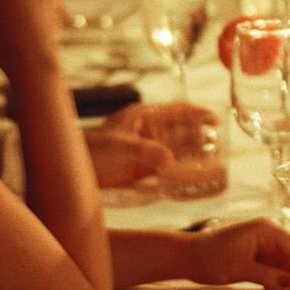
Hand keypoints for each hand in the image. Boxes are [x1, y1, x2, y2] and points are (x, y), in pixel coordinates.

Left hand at [86, 102, 216, 186]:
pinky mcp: (141, 168)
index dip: (197, 113)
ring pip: (176, 150)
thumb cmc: (91, 149)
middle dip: (200, 136)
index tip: (216, 120)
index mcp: (143, 117)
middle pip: (181, 131)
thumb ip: (143, 151)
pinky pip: (166, 169)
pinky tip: (190, 178)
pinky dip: (179, 172)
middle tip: (219, 145)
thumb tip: (169, 160)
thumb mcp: (118, 146)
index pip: (176, 111)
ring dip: (193, 155)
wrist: (71, 169)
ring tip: (212, 162)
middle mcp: (147, 132)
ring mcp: (145, 150)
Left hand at [184, 217, 289, 289]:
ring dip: (289, 280)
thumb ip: (269, 276)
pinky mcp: (258, 255)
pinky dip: (278, 281)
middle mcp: (268, 234)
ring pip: (287, 263)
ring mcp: (264, 245)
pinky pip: (276, 268)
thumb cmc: (208, 256)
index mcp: (266, 230)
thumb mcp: (241, 269)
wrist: (187, 257)